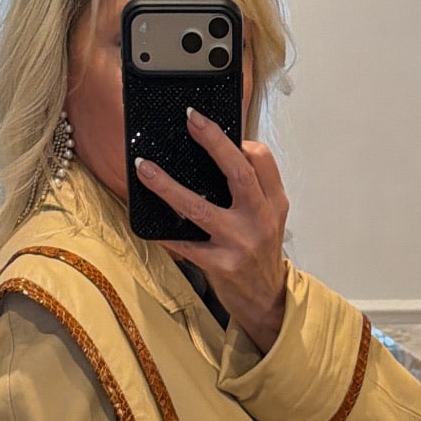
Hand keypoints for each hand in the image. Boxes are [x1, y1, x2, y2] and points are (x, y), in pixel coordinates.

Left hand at [136, 109, 288, 351]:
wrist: (267, 301)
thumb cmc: (261, 255)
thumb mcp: (268, 219)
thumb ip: (252, 191)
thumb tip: (216, 157)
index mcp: (274, 202)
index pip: (262, 159)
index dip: (238, 139)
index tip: (210, 127)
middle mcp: (261, 219)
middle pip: (238, 172)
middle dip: (213, 141)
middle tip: (190, 120)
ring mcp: (241, 243)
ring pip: (200, 207)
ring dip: (168, 186)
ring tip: (145, 169)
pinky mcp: (222, 266)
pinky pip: (185, 245)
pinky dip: (165, 233)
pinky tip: (148, 224)